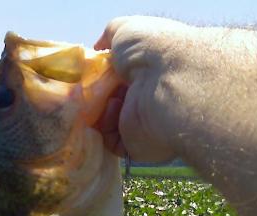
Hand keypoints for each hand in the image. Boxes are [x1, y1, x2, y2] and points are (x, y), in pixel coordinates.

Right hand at [94, 16, 194, 162]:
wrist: (167, 82)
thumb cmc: (149, 50)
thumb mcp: (125, 30)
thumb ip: (110, 36)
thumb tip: (99, 47)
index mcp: (148, 72)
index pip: (120, 77)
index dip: (102, 74)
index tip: (90, 72)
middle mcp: (148, 97)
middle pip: (113, 100)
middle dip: (97, 94)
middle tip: (89, 87)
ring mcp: (144, 123)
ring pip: (109, 122)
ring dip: (99, 110)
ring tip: (102, 96)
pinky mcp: (138, 145)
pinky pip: (111, 141)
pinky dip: (106, 127)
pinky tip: (114, 110)